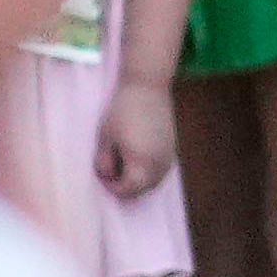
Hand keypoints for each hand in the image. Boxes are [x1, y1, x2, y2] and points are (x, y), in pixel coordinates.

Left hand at [96, 75, 179, 200]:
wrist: (148, 86)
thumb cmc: (122, 110)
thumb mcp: (105, 137)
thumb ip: (104, 161)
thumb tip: (107, 175)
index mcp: (141, 162)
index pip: (128, 189)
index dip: (113, 187)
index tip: (103, 177)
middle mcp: (159, 163)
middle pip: (143, 189)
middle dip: (127, 187)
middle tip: (112, 173)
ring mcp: (168, 155)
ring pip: (155, 181)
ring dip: (140, 180)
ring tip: (124, 165)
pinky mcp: (173, 147)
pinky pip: (162, 169)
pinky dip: (150, 171)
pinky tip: (139, 157)